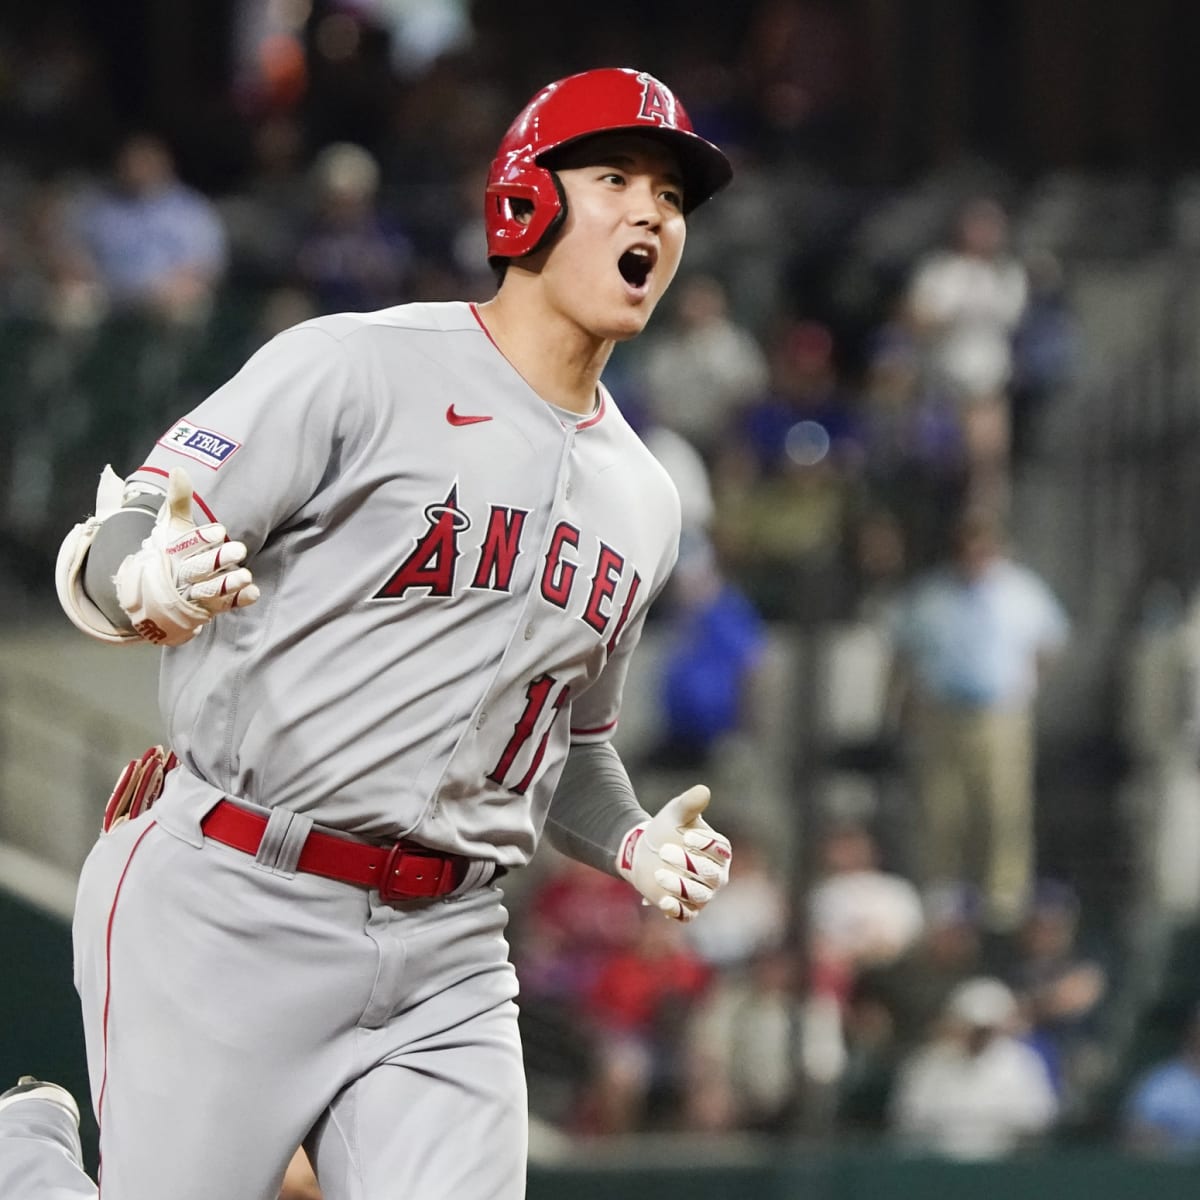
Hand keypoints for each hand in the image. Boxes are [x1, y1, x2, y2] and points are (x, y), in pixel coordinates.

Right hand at [115, 467, 258, 645]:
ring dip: (228, 584)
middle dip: (218, 560)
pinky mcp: (209, 606)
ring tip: (246, 575)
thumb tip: (178, 469)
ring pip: (211, 590)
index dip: (202, 538)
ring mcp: (195, 593)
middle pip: (200, 568)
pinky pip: (224, 605)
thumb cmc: (169, 551)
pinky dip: (237, 601)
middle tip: (239, 549)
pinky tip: (253, 593)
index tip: (219, 530)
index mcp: (173, 552)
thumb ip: (178, 500)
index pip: (187, 545)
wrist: (156, 592)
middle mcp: (183, 574)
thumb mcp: (172, 525)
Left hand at [616, 785, 731, 921]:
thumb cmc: (667, 828)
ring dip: (680, 886)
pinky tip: (662, 902)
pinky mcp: (686, 908)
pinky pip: (687, 915)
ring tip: (659, 873)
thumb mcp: (676, 812)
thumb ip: (690, 803)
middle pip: (711, 875)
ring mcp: (702, 894)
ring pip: (699, 896)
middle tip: (664, 851)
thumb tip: (703, 791)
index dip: (706, 845)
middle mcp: (716, 875)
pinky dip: (676, 910)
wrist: (644, 849)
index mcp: (720, 851)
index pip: (722, 851)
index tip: (686, 836)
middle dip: (688, 864)